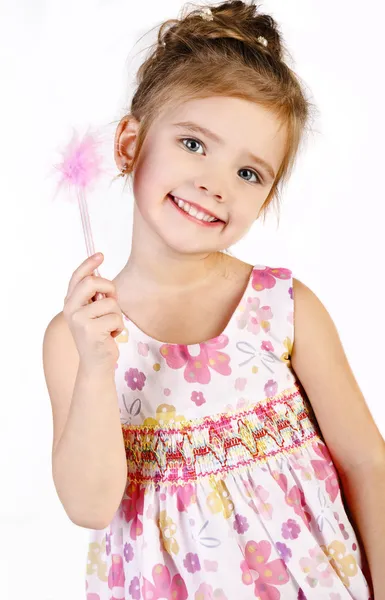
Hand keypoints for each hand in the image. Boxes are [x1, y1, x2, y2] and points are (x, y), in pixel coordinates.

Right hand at [63, 253, 123, 371]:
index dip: (89, 264)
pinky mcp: (91, 330)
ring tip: (109, 327)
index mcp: (70, 302)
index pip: (78, 277)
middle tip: (112, 300)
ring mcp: (79, 320)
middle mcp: (70, 309)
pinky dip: (119, 328)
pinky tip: (110, 336)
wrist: (96, 363)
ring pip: (110, 303)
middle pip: (92, 282)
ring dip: (116, 315)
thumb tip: (98, 273)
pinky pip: (116, 318)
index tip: (100, 255)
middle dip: (109, 288)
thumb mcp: (93, 312)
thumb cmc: (99, 335)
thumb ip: (94, 296)